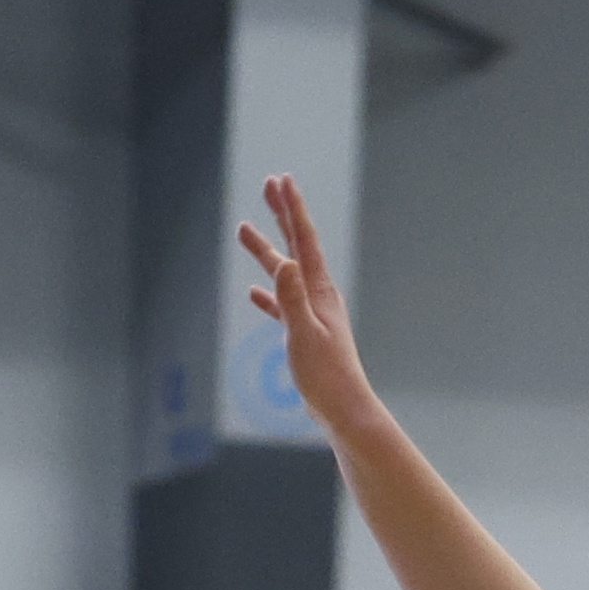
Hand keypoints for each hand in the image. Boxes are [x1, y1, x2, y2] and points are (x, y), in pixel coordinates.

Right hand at [237, 176, 377, 436]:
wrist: (344, 410)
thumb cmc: (325, 376)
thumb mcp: (303, 334)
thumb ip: (291, 299)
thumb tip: (283, 263)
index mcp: (319, 291)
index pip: (303, 240)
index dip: (292, 208)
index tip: (282, 180)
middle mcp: (318, 296)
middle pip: (297, 246)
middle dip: (283, 214)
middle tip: (270, 184)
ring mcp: (313, 314)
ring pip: (285, 273)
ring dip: (266, 250)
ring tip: (244, 230)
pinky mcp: (305, 334)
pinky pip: (281, 305)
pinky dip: (268, 294)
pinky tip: (254, 293)